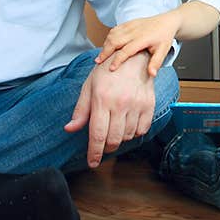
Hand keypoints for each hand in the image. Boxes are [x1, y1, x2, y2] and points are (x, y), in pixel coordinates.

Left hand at [64, 51, 154, 167]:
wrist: (134, 57)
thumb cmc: (109, 71)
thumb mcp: (89, 87)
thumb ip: (81, 110)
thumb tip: (70, 128)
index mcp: (102, 99)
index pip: (97, 134)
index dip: (94, 153)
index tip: (92, 162)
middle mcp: (120, 104)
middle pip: (113, 139)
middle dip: (106, 148)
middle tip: (103, 146)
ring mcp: (136, 105)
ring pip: (127, 136)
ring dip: (120, 139)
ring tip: (115, 129)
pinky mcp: (149, 105)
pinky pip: (142, 130)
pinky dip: (134, 133)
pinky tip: (128, 125)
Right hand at [94, 12, 179, 76]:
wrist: (167, 22)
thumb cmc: (164, 37)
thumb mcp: (163, 51)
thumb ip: (156, 62)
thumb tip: (152, 74)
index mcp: (142, 39)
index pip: (126, 50)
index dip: (117, 59)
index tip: (111, 68)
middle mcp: (134, 31)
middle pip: (115, 41)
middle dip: (105, 52)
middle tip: (98, 62)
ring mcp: (130, 26)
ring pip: (112, 34)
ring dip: (105, 44)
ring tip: (101, 55)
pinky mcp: (128, 23)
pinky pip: (115, 29)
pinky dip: (108, 37)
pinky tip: (106, 45)